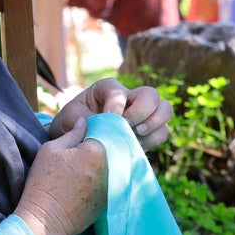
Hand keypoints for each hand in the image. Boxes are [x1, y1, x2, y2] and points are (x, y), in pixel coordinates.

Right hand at [14, 118, 106, 234]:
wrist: (45, 221)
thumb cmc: (44, 182)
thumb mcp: (51, 149)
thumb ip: (72, 133)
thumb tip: (84, 121)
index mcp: (97, 150)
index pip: (101, 132)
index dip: (91, 132)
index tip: (80, 137)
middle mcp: (111, 167)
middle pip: (110, 150)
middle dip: (99, 148)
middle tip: (80, 154)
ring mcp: (113, 187)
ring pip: (111, 167)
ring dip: (102, 165)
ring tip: (81, 169)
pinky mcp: (109, 202)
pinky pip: (110, 184)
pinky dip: (102, 181)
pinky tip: (85, 184)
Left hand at [50, 78, 172, 149]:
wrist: (74, 138)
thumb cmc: (71, 122)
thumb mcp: (71, 117)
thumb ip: (87, 119)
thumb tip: (108, 128)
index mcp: (108, 89)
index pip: (118, 92)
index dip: (115, 107)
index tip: (106, 120)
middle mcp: (129, 97)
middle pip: (151, 95)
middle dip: (142, 111)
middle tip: (128, 126)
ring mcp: (140, 114)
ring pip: (164, 110)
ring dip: (153, 125)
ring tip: (135, 136)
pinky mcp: (146, 132)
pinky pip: (162, 132)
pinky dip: (153, 139)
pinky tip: (135, 145)